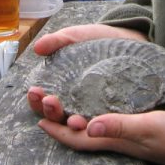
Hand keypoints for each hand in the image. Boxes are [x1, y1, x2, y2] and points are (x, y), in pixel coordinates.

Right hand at [27, 23, 147, 122]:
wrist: (128, 40)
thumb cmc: (97, 41)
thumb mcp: (76, 37)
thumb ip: (58, 41)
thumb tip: (38, 47)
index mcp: (62, 90)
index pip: (44, 103)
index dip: (37, 101)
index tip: (35, 91)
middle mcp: (76, 105)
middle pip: (59, 119)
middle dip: (52, 113)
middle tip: (51, 102)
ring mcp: (96, 111)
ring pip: (81, 128)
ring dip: (74, 127)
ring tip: (75, 121)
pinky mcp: (117, 113)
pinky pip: (108, 125)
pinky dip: (102, 127)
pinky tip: (99, 125)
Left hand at [37, 109, 164, 164]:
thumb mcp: (147, 126)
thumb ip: (120, 125)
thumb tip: (89, 126)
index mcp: (115, 140)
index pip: (78, 138)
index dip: (57, 130)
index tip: (38, 119)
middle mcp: (115, 137)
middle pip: (79, 131)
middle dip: (58, 117)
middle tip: (42, 99)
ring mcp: (125, 133)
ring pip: (89, 125)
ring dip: (71, 113)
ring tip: (57, 98)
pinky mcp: (135, 126)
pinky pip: (103, 121)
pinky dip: (90, 111)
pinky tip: (90, 101)